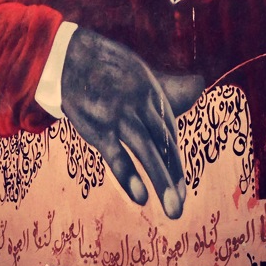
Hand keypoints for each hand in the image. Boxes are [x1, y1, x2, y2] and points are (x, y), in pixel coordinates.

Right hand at [61, 28, 203, 217]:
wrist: (66, 55)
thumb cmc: (103, 65)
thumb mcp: (139, 71)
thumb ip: (167, 85)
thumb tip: (199, 84)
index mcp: (152, 92)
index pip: (168, 132)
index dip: (174, 161)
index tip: (179, 186)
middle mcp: (141, 105)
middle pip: (164, 144)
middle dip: (174, 176)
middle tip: (179, 204)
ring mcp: (120, 116)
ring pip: (147, 152)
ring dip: (162, 182)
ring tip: (173, 209)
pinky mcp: (98, 126)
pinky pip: (117, 155)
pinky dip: (129, 176)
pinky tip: (141, 197)